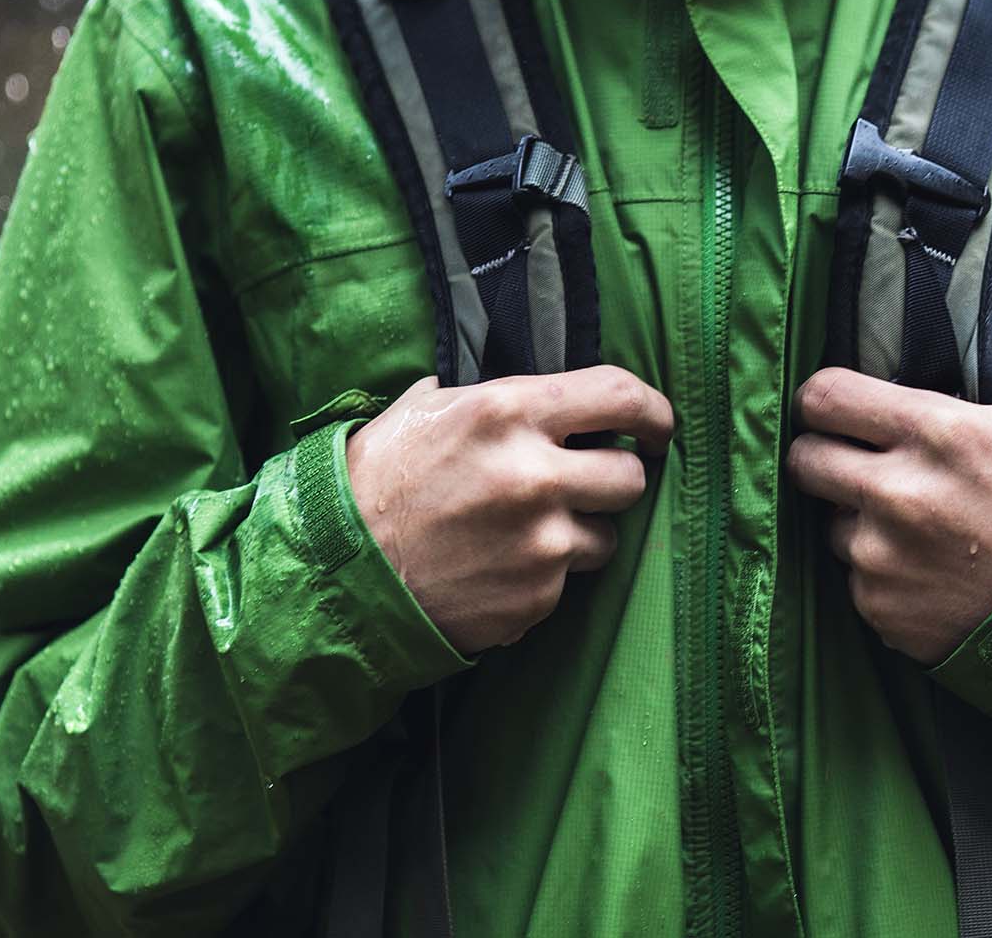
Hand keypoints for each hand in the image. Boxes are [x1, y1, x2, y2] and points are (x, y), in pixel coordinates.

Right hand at [343, 366, 674, 654]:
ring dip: (577, 535)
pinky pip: (564, 584)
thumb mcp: (423, 409)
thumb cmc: (373, 482)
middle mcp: (534, 475)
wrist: (334, 573)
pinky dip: (540, 578)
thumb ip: (488, 396)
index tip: (657, 427)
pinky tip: (494, 568)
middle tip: (583, 485)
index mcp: (509, 412)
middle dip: (614, 480)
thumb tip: (536, 393)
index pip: (621, 396)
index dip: (653, 412)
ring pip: (605, 538)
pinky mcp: (534, 598)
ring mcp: (539, 543)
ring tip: (521, 534)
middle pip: (630, 477)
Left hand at [787, 359, 991, 665]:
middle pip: (805, 459)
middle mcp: (898, 493)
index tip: (832, 407)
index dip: (822, 398)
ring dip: (859, 521)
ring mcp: (883, 557)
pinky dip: (881, 572)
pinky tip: (927, 570)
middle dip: (823, 454)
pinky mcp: (880, 608)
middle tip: (854, 462)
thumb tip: (938, 352)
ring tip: (914, 526)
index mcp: (936, 432)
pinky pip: (856, 578)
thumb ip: (986, 367)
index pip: (825, 397)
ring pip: (830, 524)